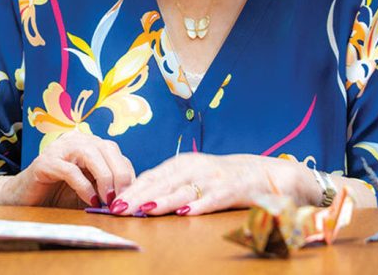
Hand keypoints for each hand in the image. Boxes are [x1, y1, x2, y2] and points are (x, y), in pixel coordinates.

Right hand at [0, 132, 135, 207]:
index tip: (132, 197)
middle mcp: (75, 140)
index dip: (127, 174)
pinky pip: (70, 170)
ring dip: (104, 178)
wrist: (23, 197)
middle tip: (123, 199)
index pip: (116, 153)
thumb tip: (132, 199)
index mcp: (88, 143)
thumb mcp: (89, 189)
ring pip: (90, 154)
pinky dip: (84, 186)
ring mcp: (59, 148)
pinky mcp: (45, 162)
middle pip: (107, 149)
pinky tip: (90, 201)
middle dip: (120, 175)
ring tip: (108, 199)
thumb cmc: (58, 194)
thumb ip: (107, 188)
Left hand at [109, 153, 309, 215]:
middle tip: (119, 208)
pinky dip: (200, 205)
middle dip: (139, 196)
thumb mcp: (191, 176)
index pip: (151, 176)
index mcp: (182, 163)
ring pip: (183, 190)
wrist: (265, 174)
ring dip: (163, 200)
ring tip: (145, 208)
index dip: (131, 189)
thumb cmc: (221, 177)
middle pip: (162, 183)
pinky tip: (186, 213)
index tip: (112, 202)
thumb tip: (136, 197)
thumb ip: (168, 184)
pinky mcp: (232, 189)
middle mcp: (194, 167)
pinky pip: (213, 199)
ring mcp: (213, 178)